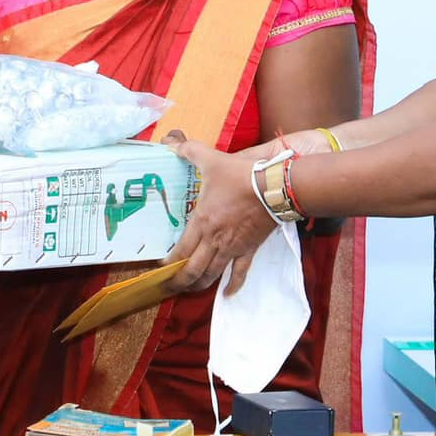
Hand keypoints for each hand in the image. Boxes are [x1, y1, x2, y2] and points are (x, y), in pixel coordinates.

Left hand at [162, 131, 277, 296]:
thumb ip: (188, 151)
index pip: (180, 250)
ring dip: (200, 284)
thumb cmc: (240, 176)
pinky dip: (233, 285)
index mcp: (202, 222)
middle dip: (180, 282)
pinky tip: (228, 294)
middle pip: (193, 270)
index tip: (160, 267)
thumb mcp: (211, 160)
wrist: (275, 188)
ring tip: (191, 289)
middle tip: (169, 287)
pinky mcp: (249, 249)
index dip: (169, 262)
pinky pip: (241, 272)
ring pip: (213, 274)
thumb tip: (170, 142)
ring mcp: (233, 247)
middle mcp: (214, 240)